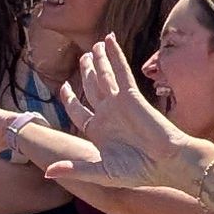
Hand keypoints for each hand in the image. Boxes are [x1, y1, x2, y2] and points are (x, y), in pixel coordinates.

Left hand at [57, 36, 200, 193]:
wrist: (166, 163)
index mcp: (99, 131)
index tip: (64, 88)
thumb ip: (74, 169)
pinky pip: (121, 71)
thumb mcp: (101, 172)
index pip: (78, 110)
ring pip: (105, 76)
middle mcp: (108, 114)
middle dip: (87, 72)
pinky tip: (110, 40)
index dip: (70, 98)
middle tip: (84, 57)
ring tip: (95, 45)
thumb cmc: (137, 172)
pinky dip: (115, 55)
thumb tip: (47, 173)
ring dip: (100, 60)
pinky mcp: (132, 95)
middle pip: (92, 88)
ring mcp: (120, 104)